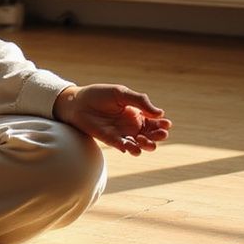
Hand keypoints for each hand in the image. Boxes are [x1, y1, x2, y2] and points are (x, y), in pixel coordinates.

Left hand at [53, 84, 170, 155]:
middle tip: (161, 134)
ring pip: (142, 145)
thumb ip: (140, 101)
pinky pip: (127, 148)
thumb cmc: (99, 95)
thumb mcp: (121, 93)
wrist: (77, 102)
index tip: (166, 123)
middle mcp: (132, 125)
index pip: (155, 121)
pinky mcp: (113, 141)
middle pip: (152, 135)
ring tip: (144, 139)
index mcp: (136, 113)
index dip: (162, 124)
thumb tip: (160, 113)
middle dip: (159, 136)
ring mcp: (123, 134)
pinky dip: (133, 149)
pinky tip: (133, 147)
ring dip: (148, 145)